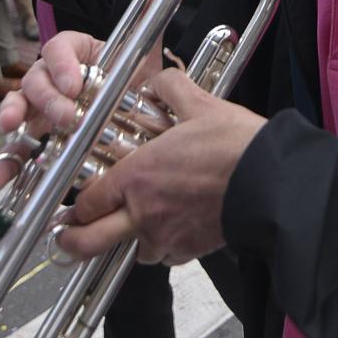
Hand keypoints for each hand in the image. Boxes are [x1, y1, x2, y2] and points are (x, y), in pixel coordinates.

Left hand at [0, 34, 264, 265]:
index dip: (79, 203)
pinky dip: (162, 247)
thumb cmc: (235, 146)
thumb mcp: (200, 105)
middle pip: (90, 240)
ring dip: (126, 242)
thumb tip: (160, 80)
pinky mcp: (188, 251)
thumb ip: (170, 89)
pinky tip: (171, 230)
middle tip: (66, 238)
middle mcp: (143, 211)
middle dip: (72, 242)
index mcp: (137, 176)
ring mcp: (165, 236)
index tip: (75, 203)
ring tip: (130, 230)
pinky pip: (164, 256)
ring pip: (130, 250)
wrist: (271, 182)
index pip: (89, 199)